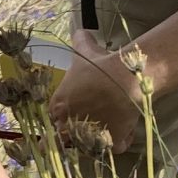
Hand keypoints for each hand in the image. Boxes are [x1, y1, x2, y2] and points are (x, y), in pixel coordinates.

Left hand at [48, 28, 145, 151]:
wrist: (124, 79)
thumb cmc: (99, 65)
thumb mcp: (85, 50)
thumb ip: (79, 41)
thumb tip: (80, 31)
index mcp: (58, 106)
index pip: (53, 118)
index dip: (63, 115)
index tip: (73, 112)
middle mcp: (69, 125)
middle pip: (66, 137)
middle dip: (75, 133)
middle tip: (87, 124)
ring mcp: (90, 136)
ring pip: (90, 145)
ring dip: (97, 139)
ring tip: (108, 128)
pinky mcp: (112, 142)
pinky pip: (114, 147)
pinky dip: (120, 141)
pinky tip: (124, 132)